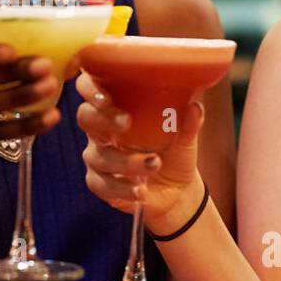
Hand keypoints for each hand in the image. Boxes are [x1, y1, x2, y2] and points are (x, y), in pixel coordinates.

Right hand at [75, 70, 205, 232]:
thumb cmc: (174, 153)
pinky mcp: (99, 183)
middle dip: (104, 118)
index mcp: (117, 109)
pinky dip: (121, 189)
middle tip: (127, 122)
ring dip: (127, 161)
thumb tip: (195, 107)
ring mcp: (97, 156)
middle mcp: (101, 130)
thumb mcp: (184, 138)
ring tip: (155, 164)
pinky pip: (101, 184)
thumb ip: (188, 124)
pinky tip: (140, 190)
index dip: (90, 89)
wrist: (177, 192)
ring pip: (99, 156)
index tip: (107, 96)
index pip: (91, 88)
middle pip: (86, 117)